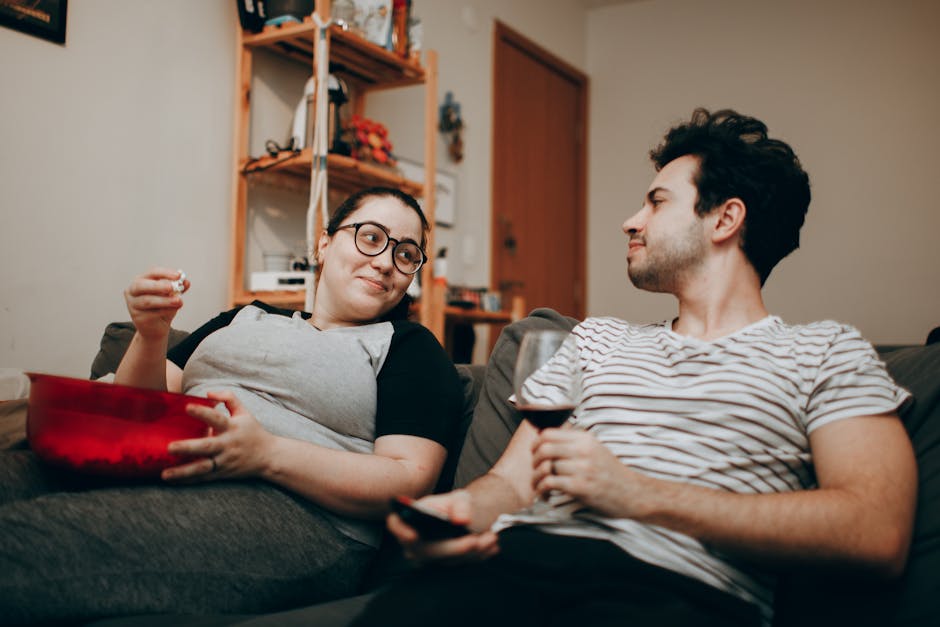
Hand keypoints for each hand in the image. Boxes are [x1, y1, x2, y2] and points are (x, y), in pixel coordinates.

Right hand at [124, 267, 188, 339]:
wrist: (156, 327)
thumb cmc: (162, 307)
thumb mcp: (171, 295)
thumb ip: (178, 288)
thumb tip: (186, 282)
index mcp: (141, 280)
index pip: (152, 272)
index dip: (165, 273)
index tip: (179, 276)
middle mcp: (133, 291)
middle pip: (141, 285)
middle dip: (158, 286)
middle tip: (172, 287)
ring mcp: (133, 304)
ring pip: (147, 300)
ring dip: (165, 300)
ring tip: (179, 301)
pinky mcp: (137, 317)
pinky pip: (152, 313)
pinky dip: (166, 310)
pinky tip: (175, 309)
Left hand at [162, 391, 274, 482]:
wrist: (268, 457)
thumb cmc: (252, 432)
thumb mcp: (244, 412)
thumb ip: (228, 398)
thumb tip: (208, 394)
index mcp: (232, 428)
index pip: (216, 418)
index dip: (202, 412)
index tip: (187, 407)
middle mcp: (227, 445)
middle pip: (206, 447)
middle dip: (187, 448)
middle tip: (169, 447)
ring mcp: (224, 461)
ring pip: (202, 468)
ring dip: (183, 472)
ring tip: (165, 474)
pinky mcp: (221, 473)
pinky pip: (202, 478)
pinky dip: (187, 480)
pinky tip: (172, 480)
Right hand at [388, 490, 499, 564]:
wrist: (469, 519)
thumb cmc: (457, 506)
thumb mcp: (460, 498)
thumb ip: (461, 506)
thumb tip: (462, 520)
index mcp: (411, 518)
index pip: (396, 524)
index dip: (401, 530)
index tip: (413, 535)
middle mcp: (414, 541)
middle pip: (427, 551)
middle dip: (453, 548)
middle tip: (475, 540)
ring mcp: (428, 556)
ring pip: (447, 561)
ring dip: (472, 552)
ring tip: (491, 537)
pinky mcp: (445, 566)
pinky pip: (460, 565)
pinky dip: (479, 556)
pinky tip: (491, 545)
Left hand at [532, 428, 652, 518]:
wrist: (634, 493)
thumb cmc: (611, 473)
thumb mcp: (595, 449)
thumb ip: (574, 443)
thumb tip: (546, 438)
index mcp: (585, 439)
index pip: (548, 433)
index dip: (535, 444)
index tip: (534, 454)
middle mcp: (583, 451)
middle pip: (543, 449)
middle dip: (533, 462)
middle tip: (535, 472)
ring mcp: (582, 468)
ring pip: (545, 467)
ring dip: (535, 479)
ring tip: (538, 486)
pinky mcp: (581, 487)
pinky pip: (550, 483)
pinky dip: (541, 490)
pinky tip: (544, 495)